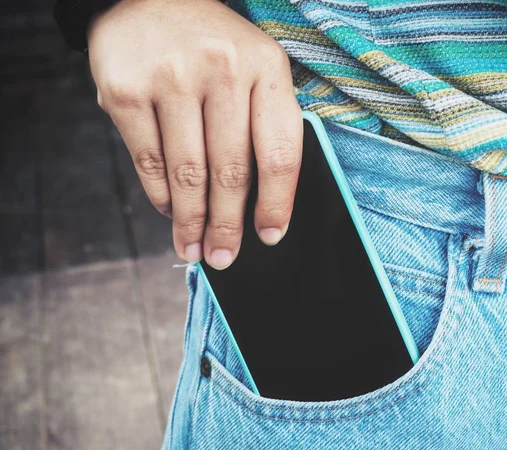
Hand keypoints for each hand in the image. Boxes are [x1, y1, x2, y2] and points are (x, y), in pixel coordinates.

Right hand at [87, 0, 301, 268]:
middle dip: (227, 226)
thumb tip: (262, 202)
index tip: (270, 236)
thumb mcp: (255, 70)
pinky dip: (160, 196)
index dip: (276, 203)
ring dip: (192, 222)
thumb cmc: (214, 48)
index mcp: (266, 68)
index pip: (280, 152)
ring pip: (187, 173)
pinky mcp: (126, 90)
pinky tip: (170, 211)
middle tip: (224, 257)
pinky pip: (148, 161)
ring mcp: (170, 78)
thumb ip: (264, 125)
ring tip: (193, 248)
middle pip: (230, 171)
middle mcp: (221, 70)